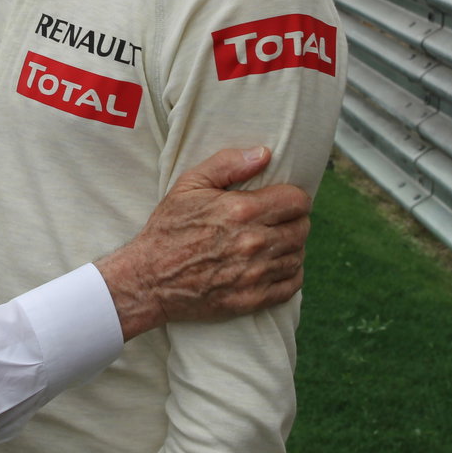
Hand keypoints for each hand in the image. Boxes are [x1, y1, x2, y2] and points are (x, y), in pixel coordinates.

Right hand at [95, 147, 311, 340]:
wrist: (149, 279)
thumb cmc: (168, 228)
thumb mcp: (189, 184)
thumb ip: (228, 164)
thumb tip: (264, 153)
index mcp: (241, 210)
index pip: (297, 201)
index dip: (293, 197)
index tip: (281, 199)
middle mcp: (253, 243)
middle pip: (302, 228)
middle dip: (294, 220)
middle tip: (277, 220)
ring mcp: (255, 274)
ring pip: (298, 255)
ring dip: (291, 246)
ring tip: (274, 241)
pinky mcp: (253, 299)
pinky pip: (292, 284)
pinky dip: (290, 273)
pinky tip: (274, 264)